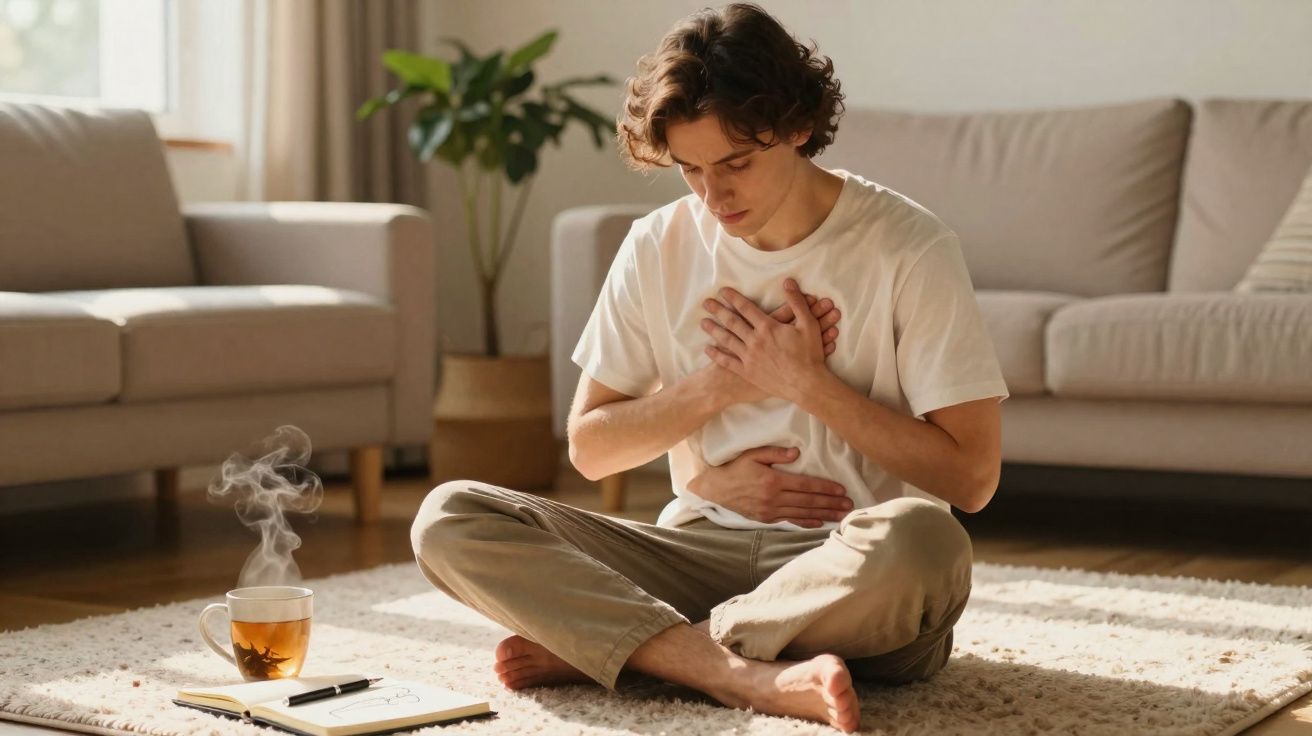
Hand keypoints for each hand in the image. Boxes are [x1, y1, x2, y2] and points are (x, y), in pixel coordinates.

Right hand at [687, 446, 851, 526]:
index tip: (842, 490)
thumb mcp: (752, 454)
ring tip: (841, 515)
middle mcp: (773, 498)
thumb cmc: (736, 468)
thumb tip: (796, 453)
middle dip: (831, 503)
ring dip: (824, 514)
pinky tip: (820, 523)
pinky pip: (790, 521)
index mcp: (772, 481)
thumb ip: (775, 453)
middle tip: (850, 505)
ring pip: (803, 513)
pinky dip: (806, 523)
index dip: (825, 488)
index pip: (805, 484)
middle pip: (808, 501)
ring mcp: (770, 511)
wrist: (715, 489)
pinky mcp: (766, 518)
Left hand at [702, 279, 830, 403]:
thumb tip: (788, 282)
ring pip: (727, 340)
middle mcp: (755, 341)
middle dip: (718, 310)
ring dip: (714, 330)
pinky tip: (708, 349)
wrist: (806, 384)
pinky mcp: (748, 372)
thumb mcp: (808, 324)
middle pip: (732, 322)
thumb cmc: (809, 354)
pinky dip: (716, 355)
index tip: (722, 291)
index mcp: (767, 327)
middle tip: (706, 303)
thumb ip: (797, 301)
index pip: (746, 308)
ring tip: (703, 322)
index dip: (733, 298)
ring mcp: (749, 357)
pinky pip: (728, 362)